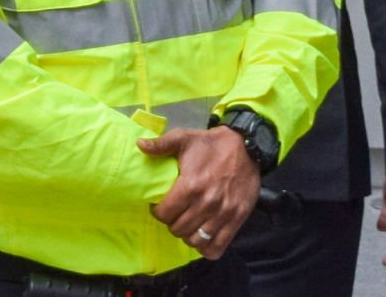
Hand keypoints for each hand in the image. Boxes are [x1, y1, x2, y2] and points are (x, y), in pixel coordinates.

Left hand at [139, 126, 260, 260]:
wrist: (246, 148)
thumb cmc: (211, 144)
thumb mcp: (184, 138)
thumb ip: (161, 144)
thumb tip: (139, 146)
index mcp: (191, 185)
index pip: (165, 213)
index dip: (157, 212)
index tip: (158, 206)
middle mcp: (206, 204)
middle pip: (178, 229)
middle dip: (171, 223)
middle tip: (173, 214)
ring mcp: (223, 214)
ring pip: (195, 240)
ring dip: (186, 235)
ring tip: (185, 224)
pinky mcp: (237, 220)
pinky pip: (217, 248)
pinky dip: (206, 248)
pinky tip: (201, 236)